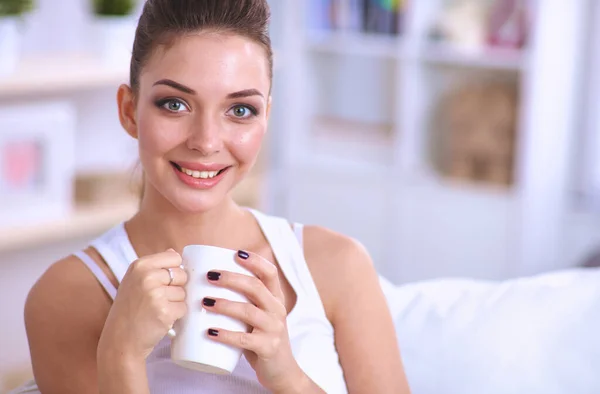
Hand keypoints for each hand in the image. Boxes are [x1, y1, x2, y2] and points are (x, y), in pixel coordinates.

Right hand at [99, 249, 187, 360]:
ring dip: (176, 303)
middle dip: (176, 288)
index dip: (174, 271)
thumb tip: (174, 252)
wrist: (119, 342)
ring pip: (184, 292)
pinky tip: (160, 319)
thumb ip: (154, 267)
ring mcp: (155, 294)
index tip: (164, 282)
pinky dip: (176, 315)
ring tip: (157, 310)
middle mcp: (146, 277)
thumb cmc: (128, 312)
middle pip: (182, 275)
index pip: (175, 258)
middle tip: (158, 300)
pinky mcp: (164, 311)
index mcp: (139, 266)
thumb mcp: (134, 282)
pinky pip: (183, 308)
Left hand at [201, 250, 303, 391]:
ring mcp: (274, 329)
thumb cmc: (262, 338)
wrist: (281, 371)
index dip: (255, 261)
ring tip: (205, 302)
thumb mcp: (260, 316)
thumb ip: (244, 301)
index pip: (270, 273)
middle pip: (256, 287)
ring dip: (224, 304)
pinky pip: (244, 339)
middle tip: (210, 275)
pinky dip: (225, 335)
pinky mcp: (268, 347)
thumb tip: (209, 283)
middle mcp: (277, 310)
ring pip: (248, 311)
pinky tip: (210, 332)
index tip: (236, 253)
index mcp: (275, 299)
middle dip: (232, 278)